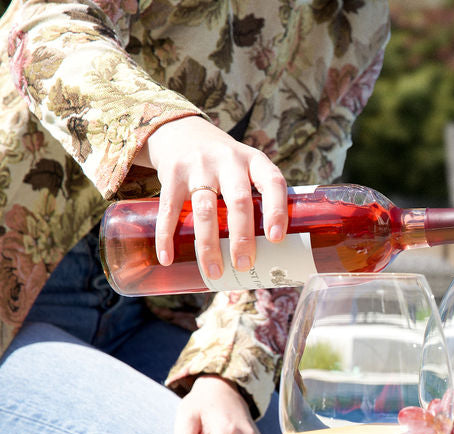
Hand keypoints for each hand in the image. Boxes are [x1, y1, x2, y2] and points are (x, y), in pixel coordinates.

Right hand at [136, 115, 288, 280]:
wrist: (183, 132)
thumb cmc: (226, 164)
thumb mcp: (248, 168)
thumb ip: (259, 199)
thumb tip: (274, 253)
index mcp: (255, 161)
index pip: (273, 183)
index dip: (277, 211)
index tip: (276, 239)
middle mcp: (229, 160)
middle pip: (239, 201)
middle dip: (242, 237)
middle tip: (244, 265)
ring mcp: (198, 166)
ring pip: (205, 210)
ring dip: (209, 245)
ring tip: (214, 272)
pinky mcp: (172, 174)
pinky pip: (169, 209)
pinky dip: (167, 236)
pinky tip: (167, 257)